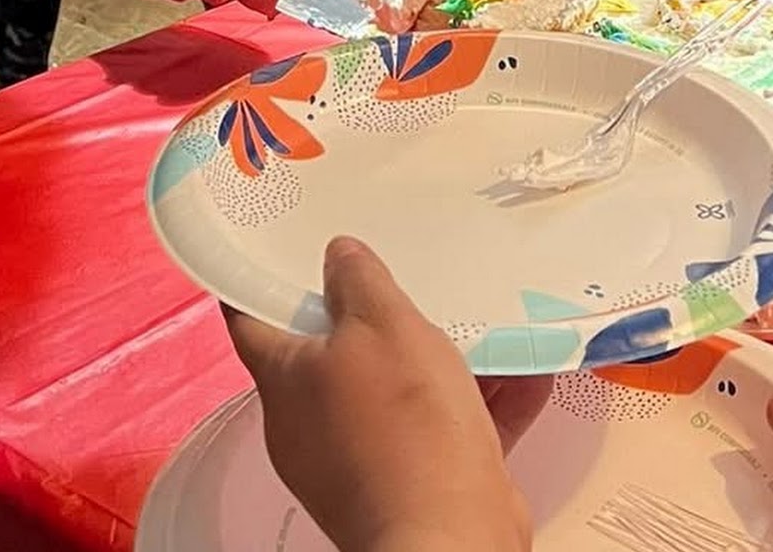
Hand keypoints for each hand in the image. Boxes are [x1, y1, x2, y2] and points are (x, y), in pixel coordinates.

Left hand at [226, 237, 540, 551]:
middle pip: (331, 354)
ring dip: (437, 358)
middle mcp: (311, 425)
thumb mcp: (383, 324)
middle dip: (369, 317)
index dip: (260, 280)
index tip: (275, 248)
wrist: (451, 534)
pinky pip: (443, 428)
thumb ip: (358, 281)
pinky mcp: (412, 483)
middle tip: (397, 275)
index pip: (251, 320)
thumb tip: (338, 255)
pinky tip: (521, 369)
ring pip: (395, 391)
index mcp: (286, 381)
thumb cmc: (405, 428)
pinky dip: (479, 398)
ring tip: (474, 317)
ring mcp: (360, 459)